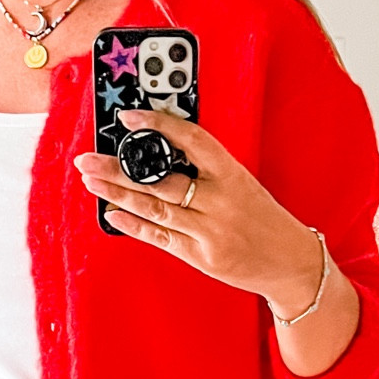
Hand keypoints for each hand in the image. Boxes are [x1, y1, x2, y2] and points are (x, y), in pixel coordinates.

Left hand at [74, 111, 321, 318]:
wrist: (291, 263)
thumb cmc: (263, 218)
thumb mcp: (242, 184)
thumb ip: (206, 170)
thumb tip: (158, 154)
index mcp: (233, 174)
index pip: (192, 140)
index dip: (158, 124)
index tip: (129, 115)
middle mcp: (221, 202)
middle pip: (161, 180)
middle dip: (118, 168)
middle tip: (87, 158)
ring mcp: (210, 232)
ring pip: (155, 208)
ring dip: (118, 194)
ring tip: (91, 181)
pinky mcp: (202, 257)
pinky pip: (161, 238)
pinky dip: (134, 225)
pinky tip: (111, 214)